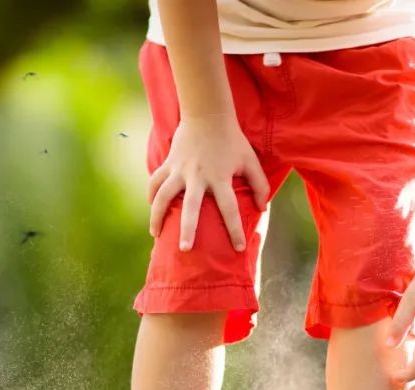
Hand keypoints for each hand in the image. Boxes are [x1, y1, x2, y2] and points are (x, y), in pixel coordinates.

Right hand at [148, 115, 269, 251]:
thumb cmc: (232, 140)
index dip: (235, 229)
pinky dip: (151, 195)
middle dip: (188, 229)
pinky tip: (151, 208)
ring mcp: (180, 170)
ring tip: (156, 234)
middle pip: (191, 207)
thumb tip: (263, 208)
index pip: (230, 209)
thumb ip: (260, 185)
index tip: (238, 248)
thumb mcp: (251, 161)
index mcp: (220, 178)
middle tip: (185, 249)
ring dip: (158, 216)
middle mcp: (198, 176)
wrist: (207, 114)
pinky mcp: (169, 163)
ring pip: (164, 196)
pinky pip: (155, 182)